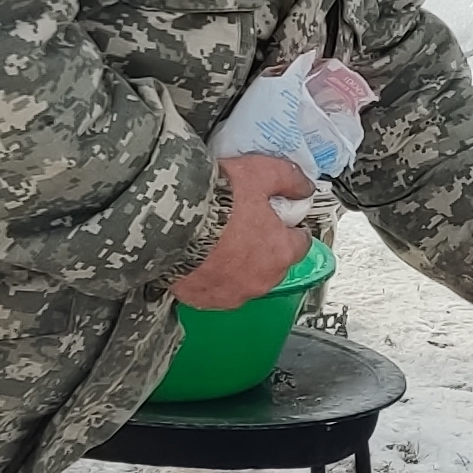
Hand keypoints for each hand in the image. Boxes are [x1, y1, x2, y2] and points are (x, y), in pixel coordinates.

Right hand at [170, 153, 317, 308]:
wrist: (169, 218)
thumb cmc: (217, 198)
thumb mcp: (261, 173)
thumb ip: (289, 180)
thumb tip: (304, 188)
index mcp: (280, 252)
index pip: (300, 244)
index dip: (288, 227)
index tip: (277, 218)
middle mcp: (261, 279)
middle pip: (272, 263)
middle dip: (262, 247)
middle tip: (242, 224)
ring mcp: (231, 293)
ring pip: (243, 279)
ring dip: (237, 265)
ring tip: (217, 240)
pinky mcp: (203, 299)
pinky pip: (214, 289)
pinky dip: (210, 276)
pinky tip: (199, 257)